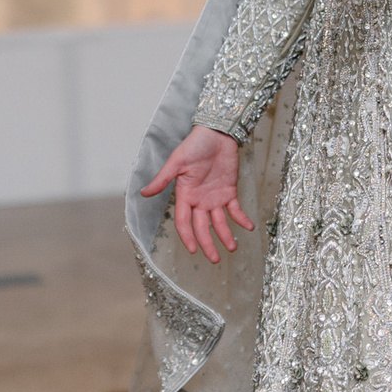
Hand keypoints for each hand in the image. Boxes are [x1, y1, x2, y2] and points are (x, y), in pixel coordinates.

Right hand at [141, 125, 255, 260]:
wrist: (217, 132)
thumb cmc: (194, 144)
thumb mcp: (176, 161)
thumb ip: (162, 179)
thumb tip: (143, 193)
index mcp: (184, 195)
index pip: (183, 222)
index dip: (187, 236)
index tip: (192, 250)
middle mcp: (199, 200)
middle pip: (202, 227)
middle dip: (207, 244)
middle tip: (214, 259)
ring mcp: (215, 197)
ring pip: (220, 222)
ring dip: (225, 236)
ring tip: (232, 248)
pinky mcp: (229, 191)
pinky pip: (236, 209)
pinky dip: (242, 219)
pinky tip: (248, 227)